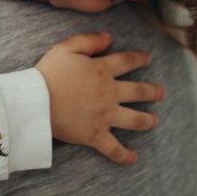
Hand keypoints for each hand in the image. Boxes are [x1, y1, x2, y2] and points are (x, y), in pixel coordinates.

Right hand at [35, 32, 163, 164]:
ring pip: (134, 120)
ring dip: (148, 120)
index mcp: (102, 70)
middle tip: (161, 93)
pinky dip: (124, 155)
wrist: (36, 102)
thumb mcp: (66, 48)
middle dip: (152, 91)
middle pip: (138, 92)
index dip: (139, 59)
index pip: (127, 62)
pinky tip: (133, 158)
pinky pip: (113, 148)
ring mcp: (105, 116)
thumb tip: (109, 37)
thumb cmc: (48, 73)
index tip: (148, 59)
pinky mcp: (95, 135)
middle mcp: (109, 93)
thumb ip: (89, 40)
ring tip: (155, 121)